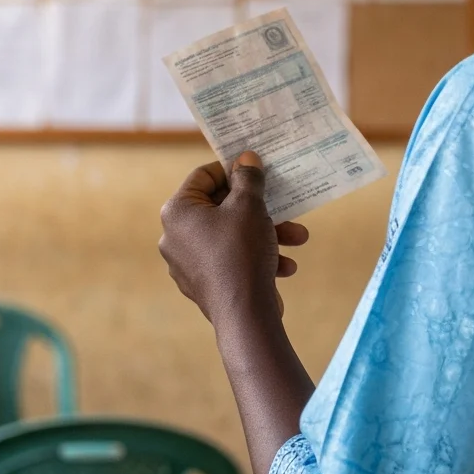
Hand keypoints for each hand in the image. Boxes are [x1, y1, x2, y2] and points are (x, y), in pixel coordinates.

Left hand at [159, 151, 309, 326]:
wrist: (244, 315)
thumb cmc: (242, 251)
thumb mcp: (250, 206)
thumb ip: (248, 178)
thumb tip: (245, 158)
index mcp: (177, 212)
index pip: (203, 176)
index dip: (232, 169)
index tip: (256, 170)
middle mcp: (175, 236)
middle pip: (221, 208)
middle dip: (259, 208)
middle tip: (284, 205)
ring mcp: (188, 263)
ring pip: (232, 235)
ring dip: (266, 233)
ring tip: (298, 238)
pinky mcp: (204, 284)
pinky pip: (231, 259)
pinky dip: (257, 257)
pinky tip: (285, 266)